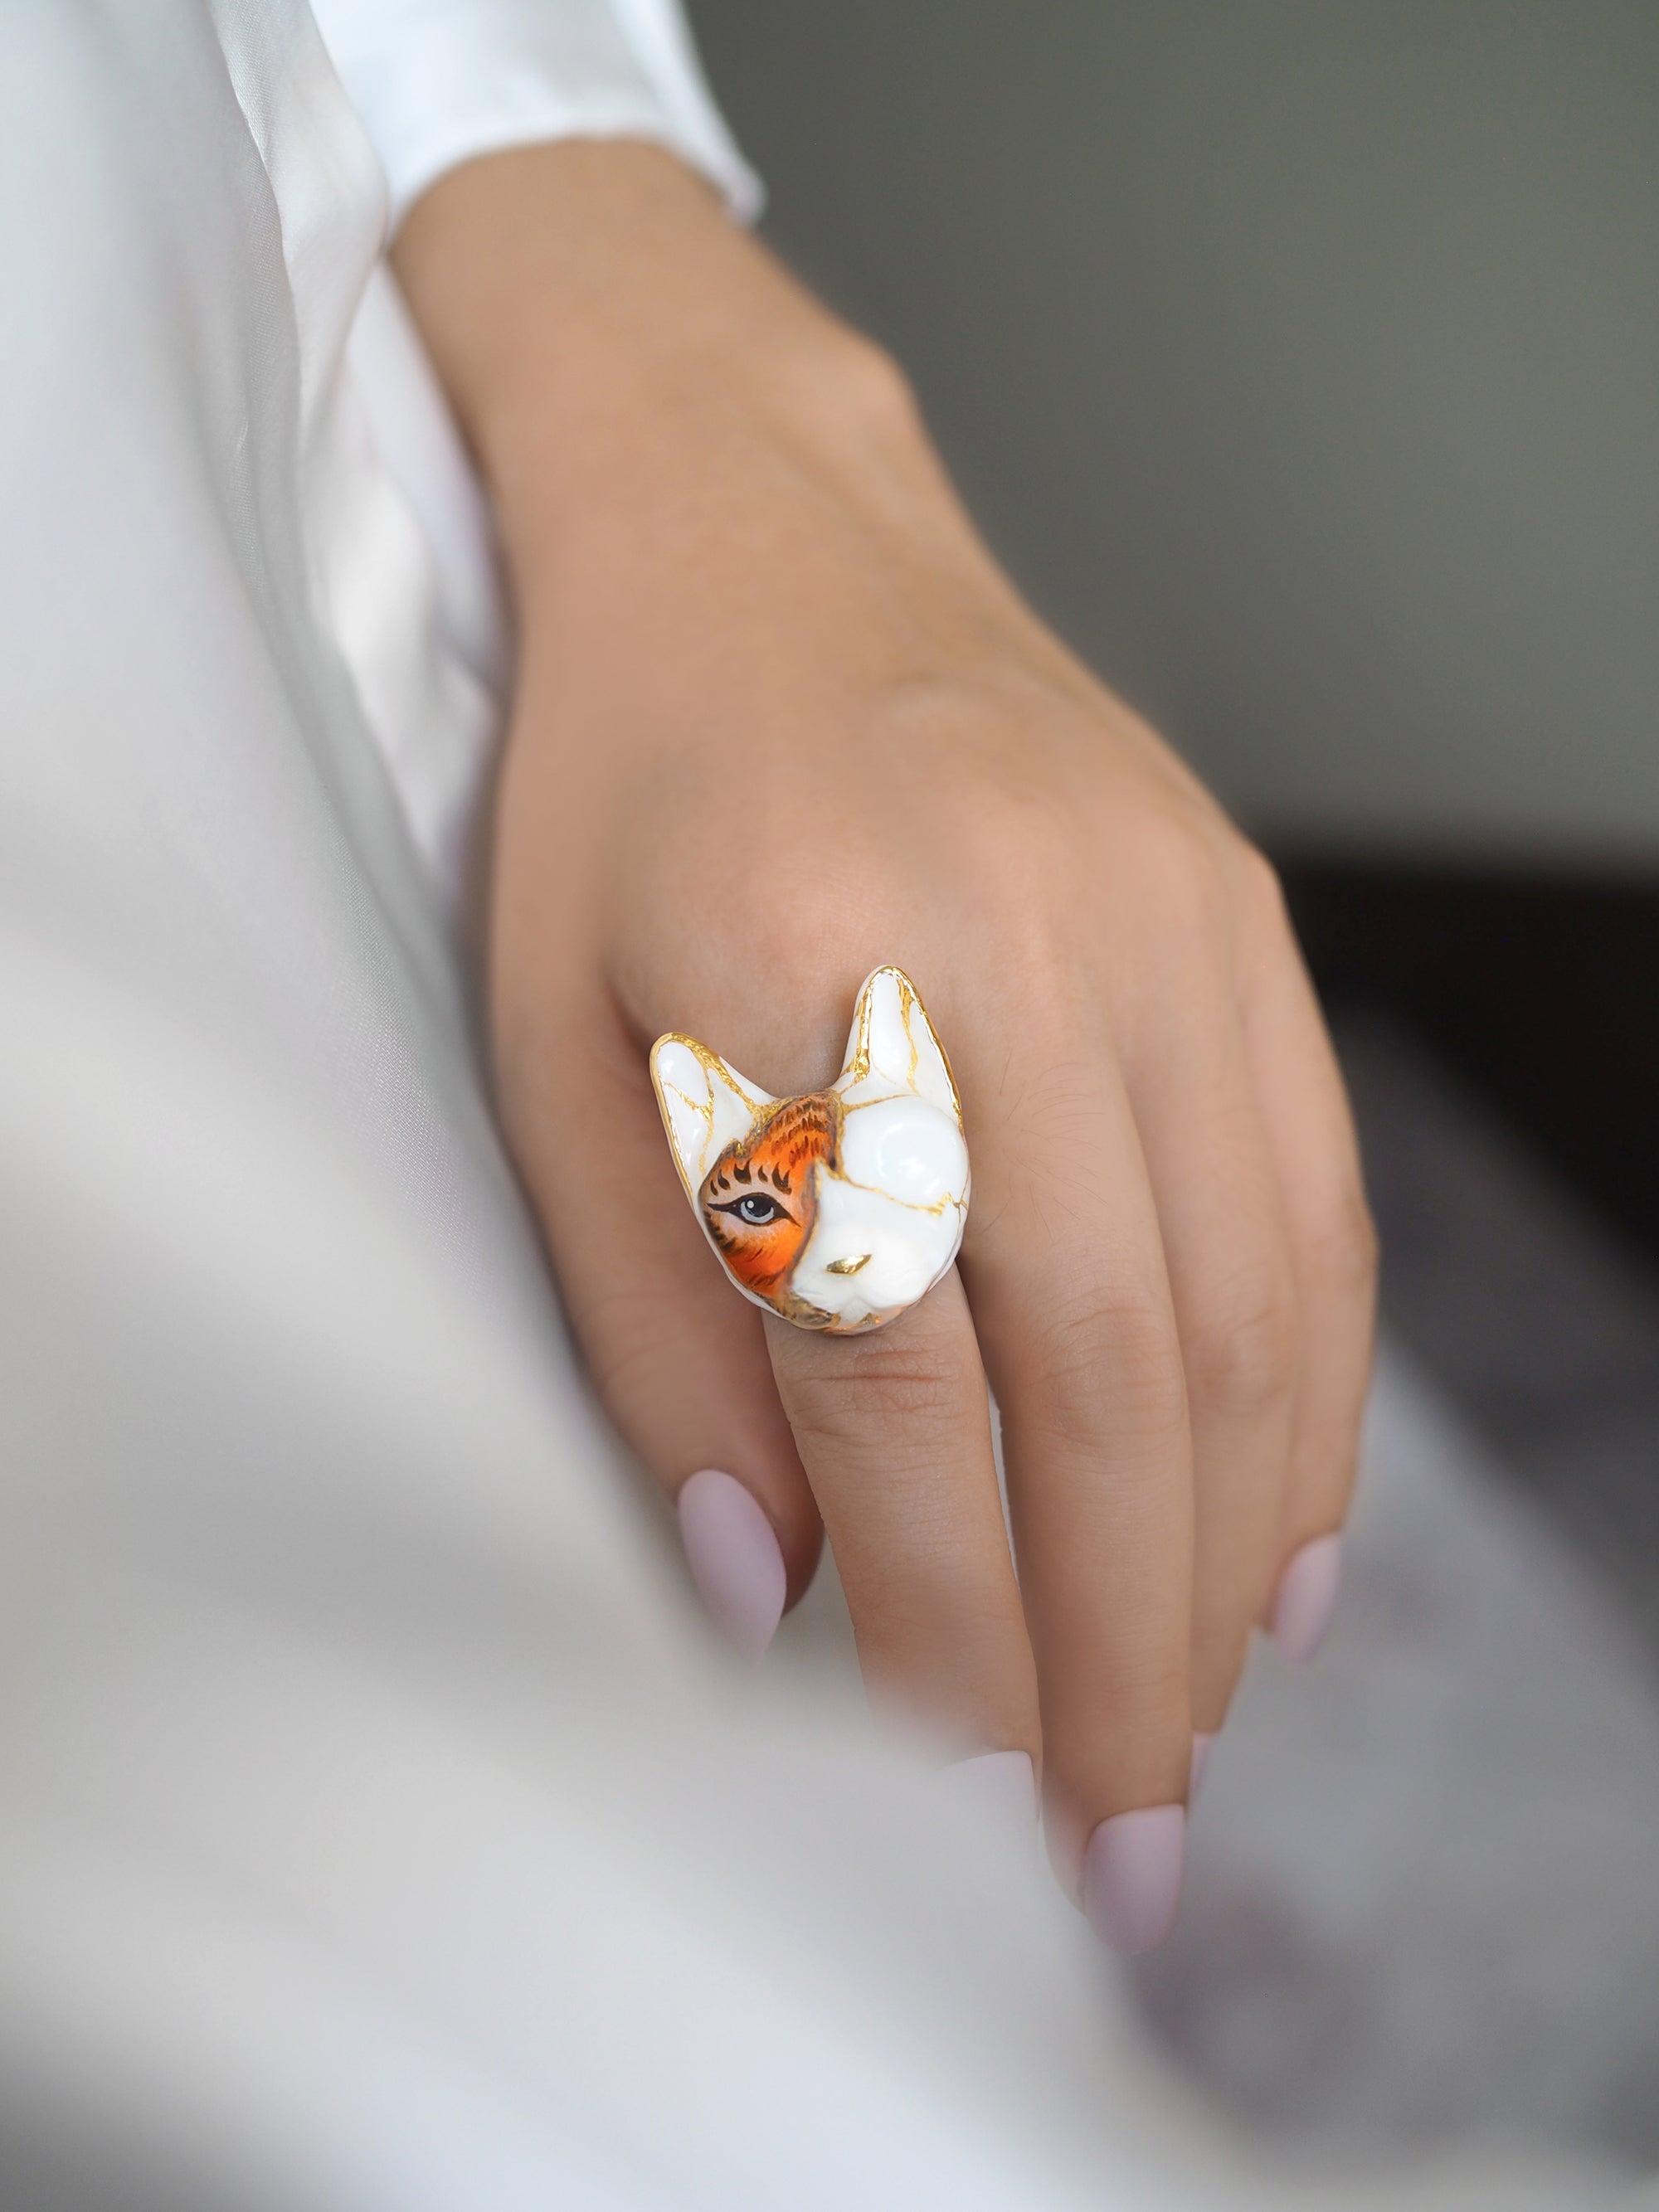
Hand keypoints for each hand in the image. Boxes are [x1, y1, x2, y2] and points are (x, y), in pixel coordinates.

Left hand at [395, 144, 1375, 1948]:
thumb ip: (659, 1319)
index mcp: (797, 966)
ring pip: (1242, 1303)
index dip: (938, 1600)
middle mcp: (1014, 936)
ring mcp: (1159, 913)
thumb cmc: (616, 794)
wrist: (757, 521)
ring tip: (1195, 1722)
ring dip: (1229, 1552)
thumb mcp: (553, 1047)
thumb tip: (768, 1584)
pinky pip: (1315, 1195)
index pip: (901, 1368)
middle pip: (1108, 1366)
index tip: (948, 1768)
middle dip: (1115, 1637)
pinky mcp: (1234, 910)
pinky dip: (1314, 1395)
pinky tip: (1288, 1539)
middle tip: (1115, 1831)